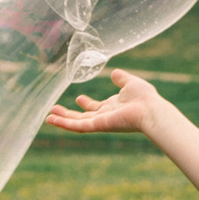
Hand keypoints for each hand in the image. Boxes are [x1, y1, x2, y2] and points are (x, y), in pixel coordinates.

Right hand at [45, 68, 198, 195]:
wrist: (150, 110)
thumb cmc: (145, 98)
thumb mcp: (131, 83)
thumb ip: (122, 79)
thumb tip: (115, 73)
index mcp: (113, 107)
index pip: (96, 107)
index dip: (87, 104)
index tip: (78, 98)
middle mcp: (105, 116)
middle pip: (83, 117)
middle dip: (69, 115)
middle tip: (54, 111)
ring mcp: (100, 122)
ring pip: (77, 123)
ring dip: (62, 121)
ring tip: (48, 118)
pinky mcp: (97, 125)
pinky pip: (78, 126)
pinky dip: (64, 124)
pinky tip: (51, 120)